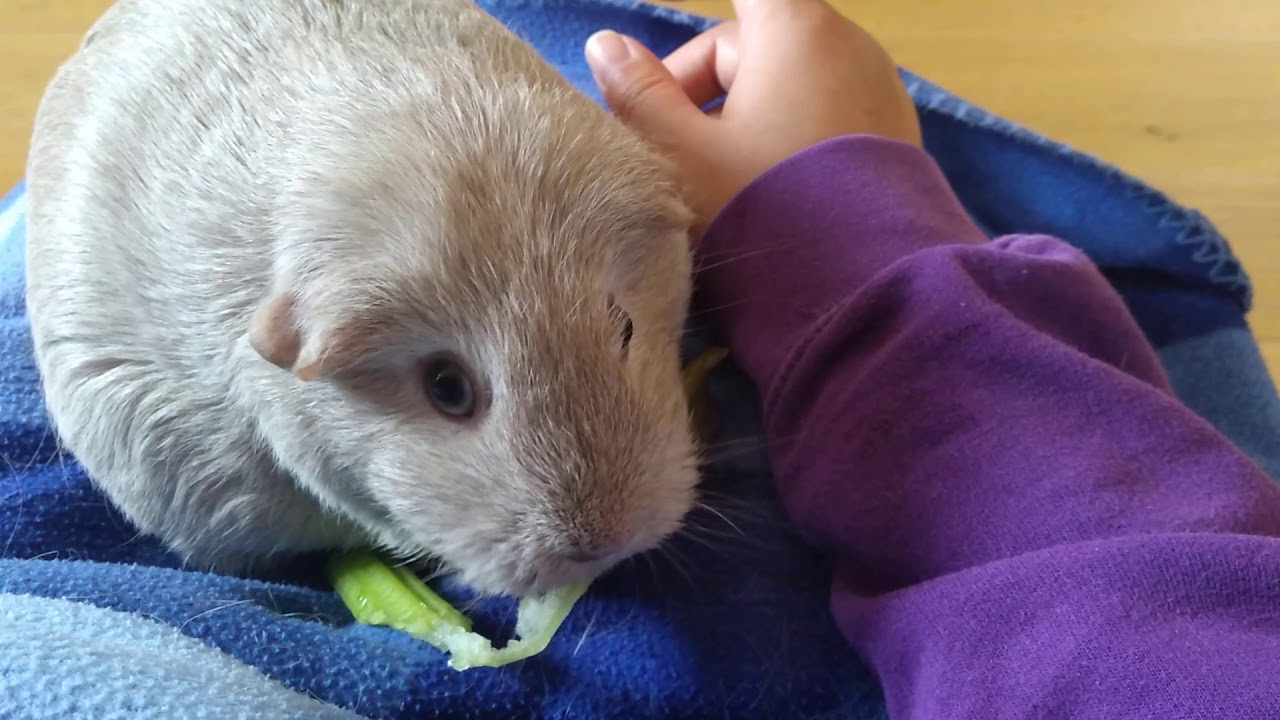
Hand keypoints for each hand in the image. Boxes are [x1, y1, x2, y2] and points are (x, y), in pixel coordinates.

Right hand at [584, 0, 921, 234]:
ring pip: (792, 86)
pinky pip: (829, 118)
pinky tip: (772, 197)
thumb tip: (606, 44)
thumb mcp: (682, 156)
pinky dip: (791, 139)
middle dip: (704, 88)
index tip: (668, 82)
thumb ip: (639, 95)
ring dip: (745, 118)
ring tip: (720, 185)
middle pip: (756, 45)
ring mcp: (881, 92)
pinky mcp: (898, 140)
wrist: (867, 292)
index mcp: (795, 30)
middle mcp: (849, 45)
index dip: (694, 45)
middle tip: (672, 152)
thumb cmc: (763, 211)